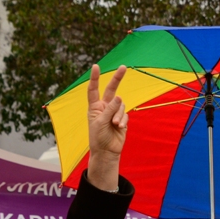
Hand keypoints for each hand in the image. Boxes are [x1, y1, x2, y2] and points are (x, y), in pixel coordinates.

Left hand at [86, 64, 127, 190]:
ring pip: (120, 105)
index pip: (94, 89)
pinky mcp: (122, 119)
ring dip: (118, 114)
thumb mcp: (100, 122)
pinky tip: (119, 127)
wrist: (106, 152)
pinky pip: (125, 114)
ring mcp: (114, 113)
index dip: (95, 78)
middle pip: (111, 89)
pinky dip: (122, 120)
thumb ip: (109, 109)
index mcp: (94, 107)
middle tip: (123, 67)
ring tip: (115, 124)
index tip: (96, 66)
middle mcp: (104, 107)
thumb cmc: (98, 137)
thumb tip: (119, 97)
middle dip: (118, 78)